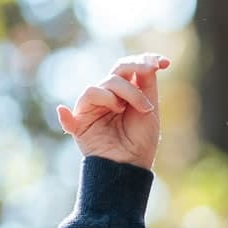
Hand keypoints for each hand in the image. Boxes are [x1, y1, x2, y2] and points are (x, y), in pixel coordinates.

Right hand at [57, 53, 170, 168]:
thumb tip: (147, 61)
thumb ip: (146, 84)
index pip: (128, 67)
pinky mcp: (80, 126)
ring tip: (124, 111)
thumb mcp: (149, 108)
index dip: (144, 60)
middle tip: (147, 106)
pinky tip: (63, 112)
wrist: (132, 166)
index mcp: (123, 91)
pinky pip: (69, 118)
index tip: (164, 63)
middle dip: (133, 86)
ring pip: (100, 87)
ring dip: (119, 96)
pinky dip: (65, 116)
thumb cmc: (141, 140)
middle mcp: (106, 96)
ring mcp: (92, 109)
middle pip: (116, 74)